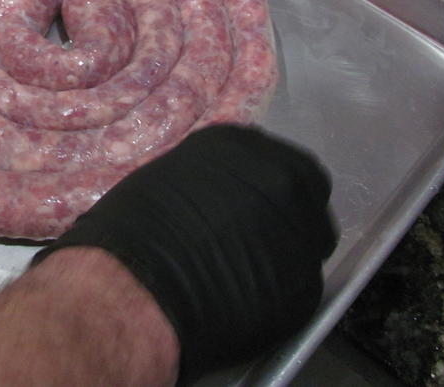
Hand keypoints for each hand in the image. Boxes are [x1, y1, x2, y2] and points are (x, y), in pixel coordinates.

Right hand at [33, 124, 337, 384]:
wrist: (135, 285)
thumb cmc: (134, 229)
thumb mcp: (169, 177)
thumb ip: (209, 178)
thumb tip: (219, 195)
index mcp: (244, 145)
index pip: (274, 160)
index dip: (261, 188)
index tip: (246, 206)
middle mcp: (284, 178)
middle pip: (305, 194)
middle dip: (284, 215)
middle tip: (252, 239)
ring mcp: (302, 232)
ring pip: (309, 241)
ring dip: (285, 252)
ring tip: (246, 272)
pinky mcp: (306, 287)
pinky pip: (300, 286)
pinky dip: (279, 293)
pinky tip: (244, 299)